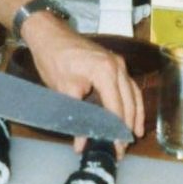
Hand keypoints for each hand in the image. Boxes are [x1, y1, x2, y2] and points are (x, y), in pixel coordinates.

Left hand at [21, 13, 144, 155]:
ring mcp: (118, 63)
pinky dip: (132, 102)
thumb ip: (76, 118)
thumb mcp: (64, 91)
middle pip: (129, 102)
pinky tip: (132, 115)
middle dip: (127, 127)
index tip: (115, 149)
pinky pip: (129, 86)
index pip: (117, 108)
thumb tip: (81, 145)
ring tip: (133, 136)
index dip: (116, 131)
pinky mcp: (115, 63)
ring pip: (134, 94)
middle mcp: (118, 66)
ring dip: (134, 115)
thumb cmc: (54, 59)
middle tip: (122, 149)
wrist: (49, 34)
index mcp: (106, 72)